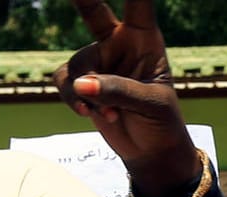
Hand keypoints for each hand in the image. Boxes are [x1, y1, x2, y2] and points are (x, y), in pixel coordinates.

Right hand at [56, 0, 199, 196]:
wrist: (151, 151)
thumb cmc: (162, 122)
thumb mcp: (149, 105)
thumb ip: (117, 91)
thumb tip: (81, 84)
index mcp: (145, 39)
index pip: (138, 4)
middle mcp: (119, 44)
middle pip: (92, 11)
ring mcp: (99, 62)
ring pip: (76, 64)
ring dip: (84, 91)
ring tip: (105, 112)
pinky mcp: (82, 82)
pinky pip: (64, 83)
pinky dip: (73, 100)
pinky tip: (90, 115)